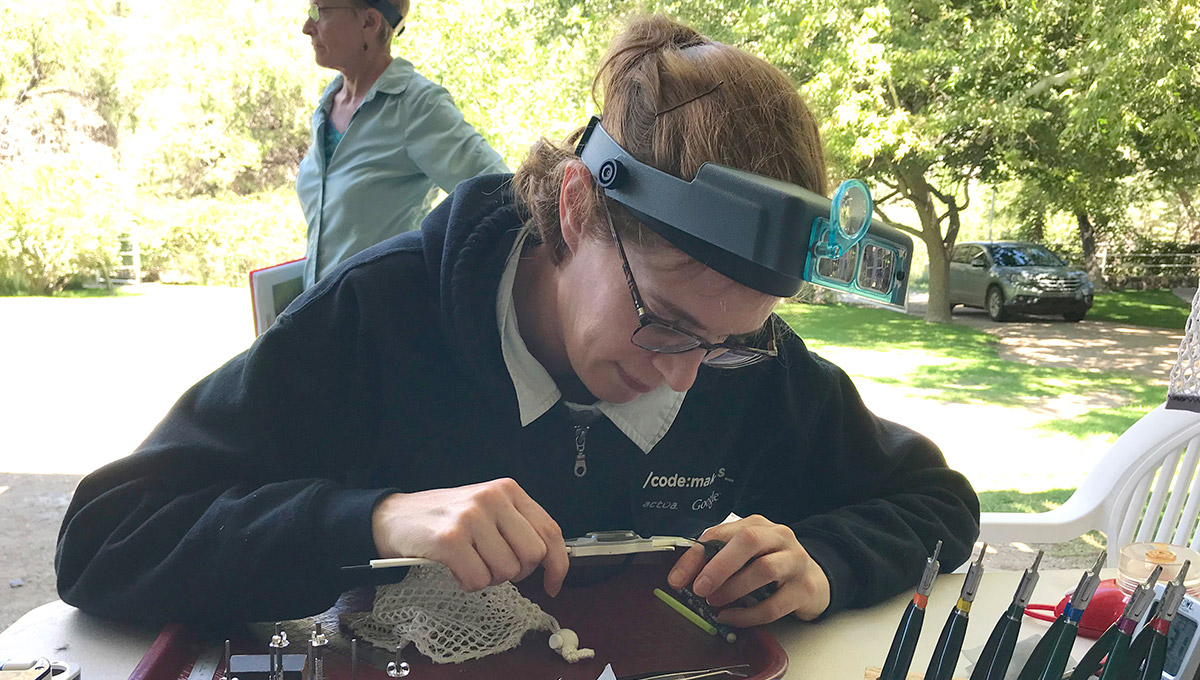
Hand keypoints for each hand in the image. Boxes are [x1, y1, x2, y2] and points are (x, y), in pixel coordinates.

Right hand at [370, 478, 568, 595]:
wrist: (393, 516)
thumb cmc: (443, 518)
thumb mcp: (487, 510)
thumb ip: (517, 526)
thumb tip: (550, 562)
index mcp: (507, 490)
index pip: (550, 531)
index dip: (558, 564)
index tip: (554, 584)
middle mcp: (493, 499)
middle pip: (532, 555)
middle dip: (517, 572)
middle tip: (494, 567)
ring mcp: (471, 517)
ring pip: (506, 571)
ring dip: (488, 578)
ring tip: (469, 562)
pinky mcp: (450, 539)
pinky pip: (478, 580)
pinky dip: (468, 583)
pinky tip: (455, 568)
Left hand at [666, 515, 829, 625]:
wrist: (814, 580)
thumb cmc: (771, 566)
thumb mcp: (744, 557)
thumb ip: (717, 560)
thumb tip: (683, 578)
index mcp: (757, 525)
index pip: (720, 533)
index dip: (695, 556)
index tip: (677, 579)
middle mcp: (778, 537)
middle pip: (748, 541)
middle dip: (719, 566)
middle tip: (699, 589)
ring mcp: (795, 561)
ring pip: (764, 569)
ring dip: (733, 588)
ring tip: (714, 603)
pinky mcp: (805, 589)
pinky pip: (775, 604)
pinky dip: (748, 614)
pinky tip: (731, 617)